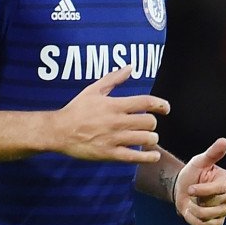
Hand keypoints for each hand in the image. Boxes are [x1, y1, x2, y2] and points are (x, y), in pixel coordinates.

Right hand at [51, 66, 167, 162]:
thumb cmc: (76, 109)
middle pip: (149, 122)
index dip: (160, 104)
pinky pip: (135, 157)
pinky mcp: (110, 154)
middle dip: (153, 123)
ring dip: (152, 138)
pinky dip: (148, 157)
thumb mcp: (93, 90)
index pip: (145, 102)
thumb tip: (130, 67)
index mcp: (114, 105)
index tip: (166, 108)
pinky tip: (153, 155)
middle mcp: (117, 121)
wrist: (59, 131)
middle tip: (149, 125)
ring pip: (146, 139)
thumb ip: (113, 79)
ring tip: (149, 138)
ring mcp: (114, 139)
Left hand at [173, 137, 225, 224]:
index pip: (221, 189)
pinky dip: (194, 220)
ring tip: (190, 203)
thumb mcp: (199, 161)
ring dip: (194, 210)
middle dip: (198, 201)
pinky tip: (190, 212)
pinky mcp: (217, 222)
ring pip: (209, 216)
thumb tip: (224, 140)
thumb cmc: (192, 173)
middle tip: (191, 194)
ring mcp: (225, 210)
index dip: (204, 191)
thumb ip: (212, 153)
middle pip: (215, 205)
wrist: (182, 189)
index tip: (190, 189)